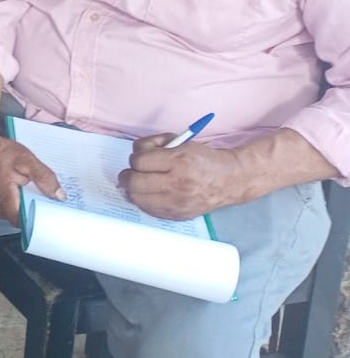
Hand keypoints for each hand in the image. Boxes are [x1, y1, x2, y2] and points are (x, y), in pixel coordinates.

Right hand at [0, 132, 63, 225]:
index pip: (25, 223)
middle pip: (22, 220)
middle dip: (36, 212)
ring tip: (35, 193)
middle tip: (49, 201)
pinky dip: (20, 203)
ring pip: (17, 216)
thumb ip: (44, 178)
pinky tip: (25, 191)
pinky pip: (11, 210)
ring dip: (28, 207)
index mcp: (4, 198)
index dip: (40, 221)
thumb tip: (59, 196)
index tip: (53, 216)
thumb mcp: (26, 159)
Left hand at [120, 136, 249, 220]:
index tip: (140, 158)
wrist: (230, 180)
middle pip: (133, 182)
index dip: (135, 157)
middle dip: (127, 175)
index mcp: (179, 161)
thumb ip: (153, 145)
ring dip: (133, 190)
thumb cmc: (203, 159)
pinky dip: (145, 201)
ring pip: (137, 199)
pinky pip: (149, 210)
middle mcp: (178, 183)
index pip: (138, 161)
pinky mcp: (179, 215)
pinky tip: (152, 194)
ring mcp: (178, 202)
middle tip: (131, 173)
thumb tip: (133, 154)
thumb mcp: (180, 142)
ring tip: (141, 183)